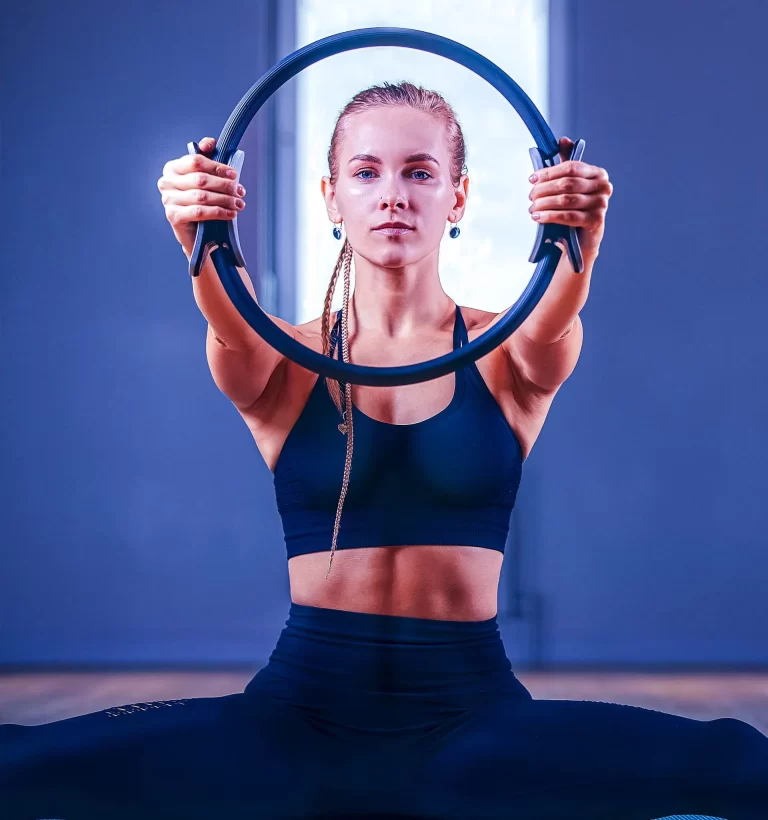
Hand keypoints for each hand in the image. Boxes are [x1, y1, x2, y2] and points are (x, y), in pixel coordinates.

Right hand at [157, 137, 245, 256]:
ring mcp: (168, 200)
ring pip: (201, 197)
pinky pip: (200, 212)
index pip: (196, 161)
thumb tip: (211, 142)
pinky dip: (218, 212)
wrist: (193, 232)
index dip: (217, 167)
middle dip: (224, 185)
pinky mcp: (173, 216)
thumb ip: (206, 158)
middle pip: (200, 179)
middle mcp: (166, 182)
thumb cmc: (199, 201)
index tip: (234, 175)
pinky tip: (230, 214)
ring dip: (225, 200)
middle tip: (240, 191)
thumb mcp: (203, 179)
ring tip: (239, 203)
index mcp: (173, 168)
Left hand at [528, 136, 612, 263]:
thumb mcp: (570, 184)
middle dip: (544, 189)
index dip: (549, 172)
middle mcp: (603, 186)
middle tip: (531, 196)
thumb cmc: (574, 208)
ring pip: (566, 200)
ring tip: (532, 208)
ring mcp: (601, 204)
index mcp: (597, 173)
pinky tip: (538, 217)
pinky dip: (550, 216)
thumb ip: (566, 162)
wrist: (582, 238)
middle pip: (567, 183)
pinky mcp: (596, 220)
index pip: (570, 167)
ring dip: (544, 204)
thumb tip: (563, 140)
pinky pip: (568, 216)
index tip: (532, 178)